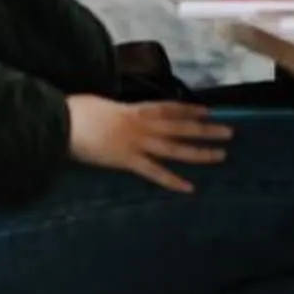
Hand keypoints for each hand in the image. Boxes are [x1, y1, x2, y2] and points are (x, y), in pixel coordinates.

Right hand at [66, 96, 230, 192]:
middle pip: (180, 127)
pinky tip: (189, 187)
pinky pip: (154, 172)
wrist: (63, 122)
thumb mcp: (103, 105)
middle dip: (206, 129)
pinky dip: (172, 180)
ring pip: (175, 148)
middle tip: (230, 132)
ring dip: (199, 152)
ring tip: (221, 155)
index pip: (169, 108)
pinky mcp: (127, 161)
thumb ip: (118, 112)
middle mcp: (142, 124)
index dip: (190, 109)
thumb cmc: (77, 111)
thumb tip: (121, 116)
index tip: (209, 111)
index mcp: (135, 109)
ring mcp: (136, 143)